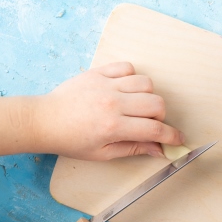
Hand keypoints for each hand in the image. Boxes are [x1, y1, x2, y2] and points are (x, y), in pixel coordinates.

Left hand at [33, 62, 184, 159]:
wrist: (43, 121)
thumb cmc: (71, 140)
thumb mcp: (103, 153)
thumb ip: (134, 149)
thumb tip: (159, 150)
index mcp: (113, 127)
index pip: (154, 129)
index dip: (171, 135)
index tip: (178, 139)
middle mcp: (112, 103)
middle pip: (156, 103)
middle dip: (160, 116)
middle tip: (149, 123)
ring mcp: (105, 85)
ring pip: (146, 83)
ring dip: (148, 96)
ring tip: (136, 105)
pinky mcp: (98, 72)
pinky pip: (127, 67)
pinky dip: (132, 77)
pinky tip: (125, 89)